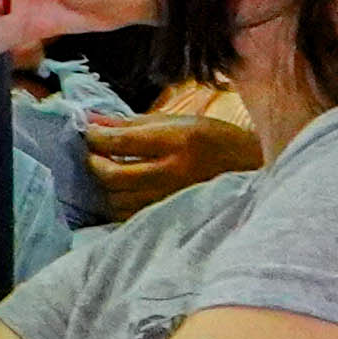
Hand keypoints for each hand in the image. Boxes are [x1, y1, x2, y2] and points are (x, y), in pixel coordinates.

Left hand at [81, 84, 258, 216]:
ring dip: (104, 184)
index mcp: (177, 142)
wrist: (250, 170)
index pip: (121, 142)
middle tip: (93, 151)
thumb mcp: (178, 121)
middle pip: (113, 175)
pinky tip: (121, 188)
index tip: (88, 129)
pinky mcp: (169, 218)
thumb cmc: (213, 139)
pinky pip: (128, 215)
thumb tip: (92, 120)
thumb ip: (132, 123)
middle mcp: (173, 173)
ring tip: (107, 168)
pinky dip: (117, 200)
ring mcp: (170, 200)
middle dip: (94, 161)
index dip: (95, 136)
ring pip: (116, 200)